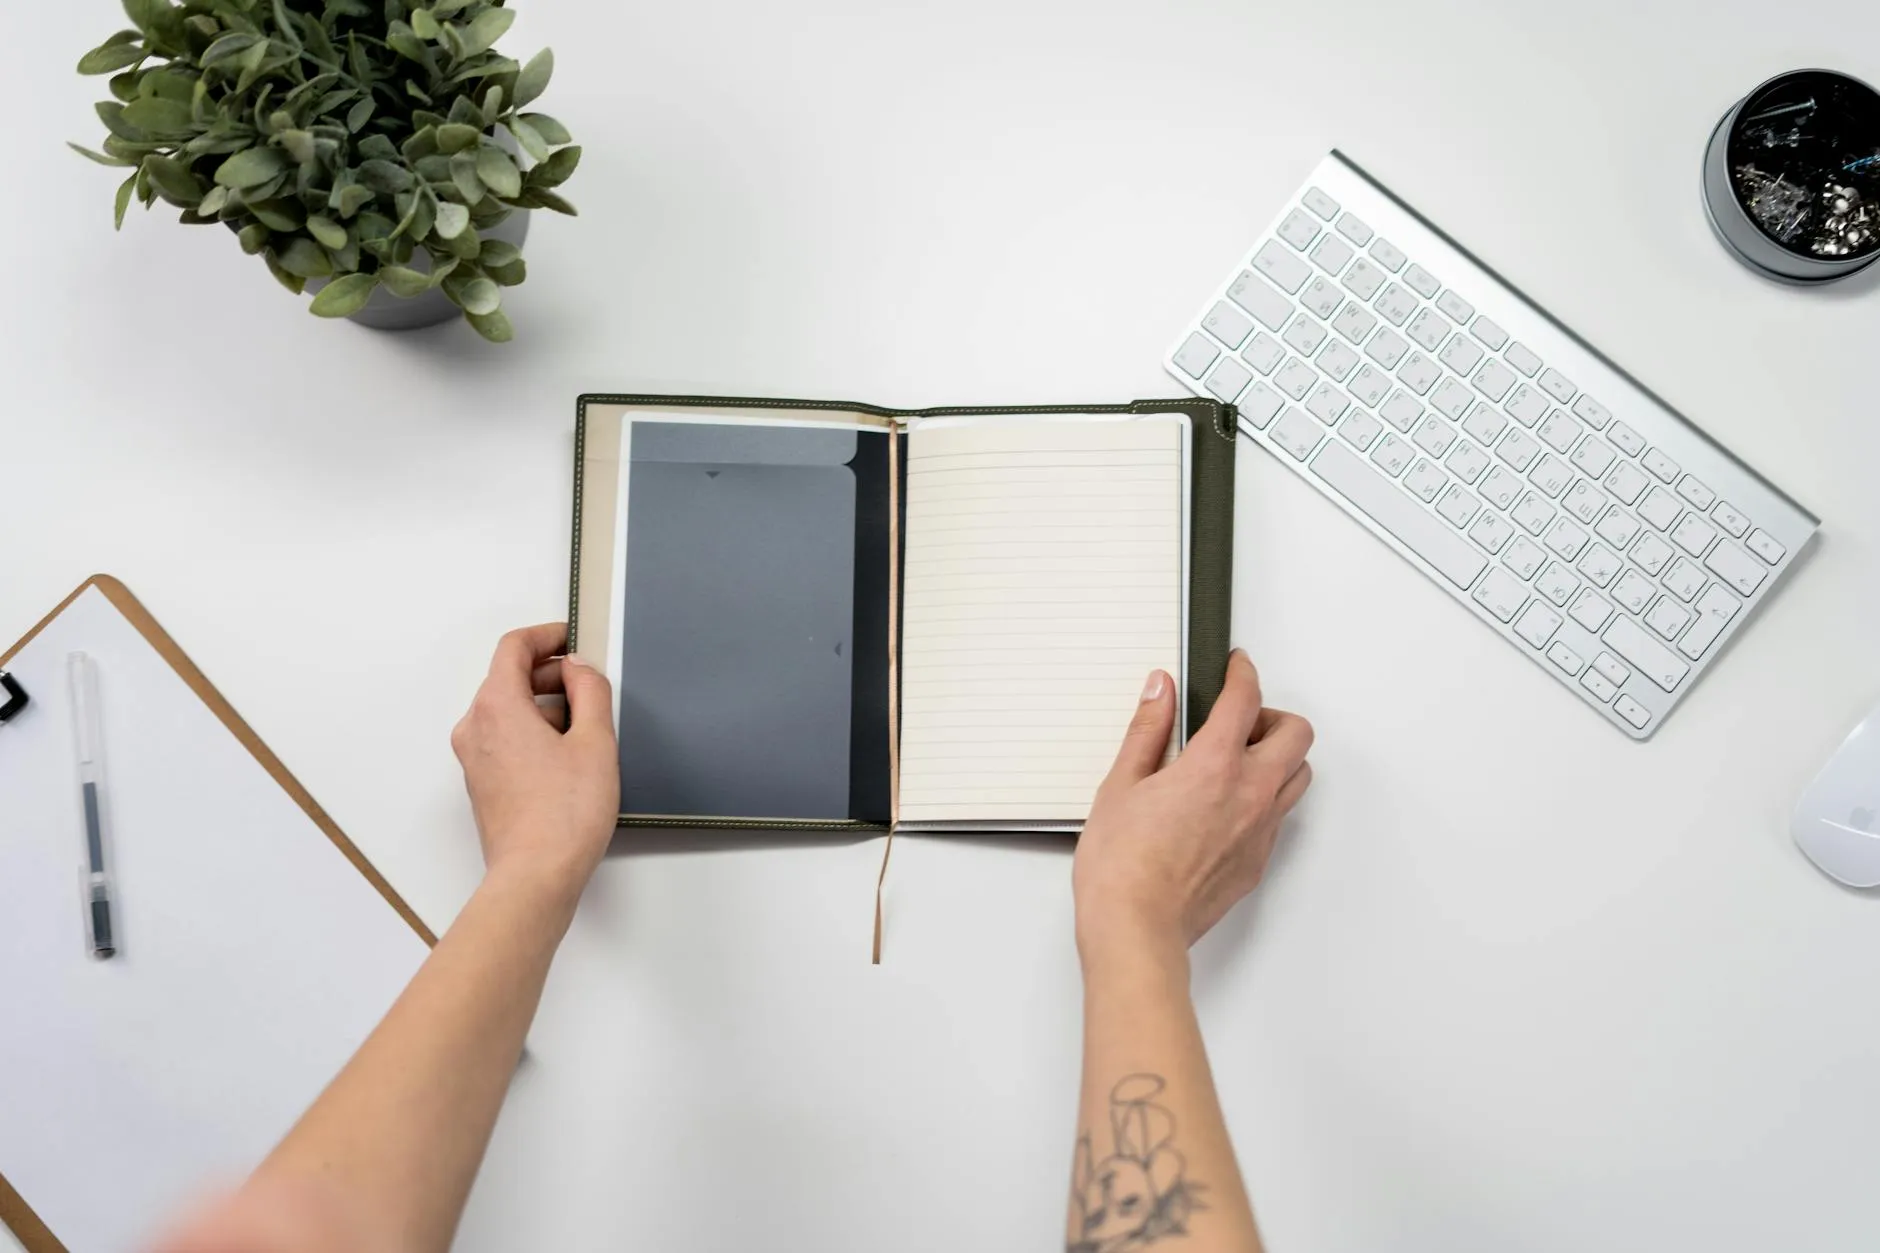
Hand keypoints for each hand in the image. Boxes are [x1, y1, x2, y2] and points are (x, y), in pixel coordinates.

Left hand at [450, 625, 619, 909]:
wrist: (535, 876)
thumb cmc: (563, 817)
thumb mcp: (595, 741)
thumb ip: (591, 691)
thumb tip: (580, 670)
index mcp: (497, 706)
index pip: (513, 648)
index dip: (546, 636)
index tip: (571, 637)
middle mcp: (475, 727)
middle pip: (509, 678)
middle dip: (551, 673)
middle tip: (591, 683)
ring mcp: (474, 757)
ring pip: (509, 710)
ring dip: (546, 705)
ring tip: (588, 726)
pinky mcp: (483, 782)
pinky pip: (506, 738)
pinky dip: (535, 732)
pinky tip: (570, 755)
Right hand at [1073, 651, 1312, 963]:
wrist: (1137, 929)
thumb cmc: (1121, 865)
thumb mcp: (1120, 784)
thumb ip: (1147, 730)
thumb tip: (1161, 690)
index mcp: (1214, 766)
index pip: (1245, 699)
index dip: (1243, 673)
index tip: (1236, 666)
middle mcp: (1249, 794)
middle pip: (1296, 733)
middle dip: (1271, 715)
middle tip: (1237, 720)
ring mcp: (1260, 830)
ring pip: (1299, 775)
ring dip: (1279, 756)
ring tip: (1238, 761)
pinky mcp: (1259, 861)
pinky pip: (1280, 816)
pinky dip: (1265, 797)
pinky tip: (1227, 805)